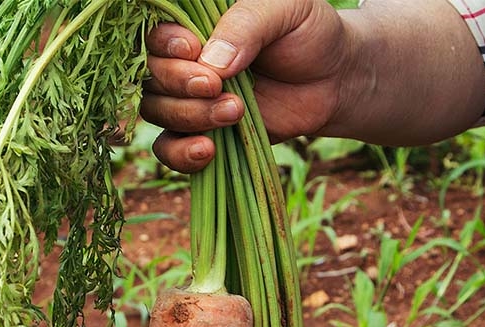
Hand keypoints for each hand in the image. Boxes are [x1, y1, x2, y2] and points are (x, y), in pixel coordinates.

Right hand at [141, 0, 348, 172]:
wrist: (333, 82)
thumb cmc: (308, 35)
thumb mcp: (286, 10)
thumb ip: (247, 24)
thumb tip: (211, 62)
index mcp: (195, 26)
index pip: (154, 37)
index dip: (164, 47)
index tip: (193, 49)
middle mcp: (183, 64)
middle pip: (151, 78)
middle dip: (180, 85)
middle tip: (218, 86)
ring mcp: (189, 102)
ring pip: (158, 113)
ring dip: (190, 117)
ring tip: (235, 111)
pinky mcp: (202, 135)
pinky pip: (169, 150)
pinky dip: (180, 154)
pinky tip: (207, 150)